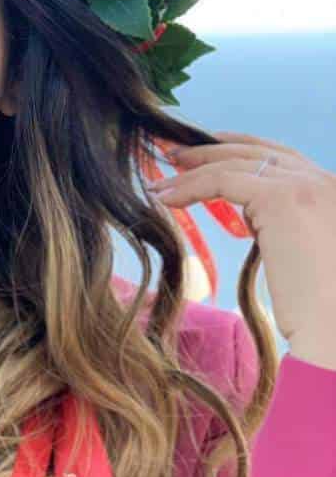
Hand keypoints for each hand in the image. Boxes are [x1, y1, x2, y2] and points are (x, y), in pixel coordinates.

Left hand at [147, 130, 335, 350]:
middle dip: (210, 150)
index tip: (205, 154)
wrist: (332, 328)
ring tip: (159, 184)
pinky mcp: (280, 198)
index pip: (281, 156)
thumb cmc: (317, 308)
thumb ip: (284, 223)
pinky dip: (189, 186)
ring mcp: (304, 185)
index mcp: (333, 188)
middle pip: (255, 151)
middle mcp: (323, 179)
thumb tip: (252, 215)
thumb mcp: (304, 250)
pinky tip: (166, 199)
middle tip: (174, 156)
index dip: (239, 148)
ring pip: (233, 165)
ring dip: (190, 172)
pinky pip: (221, 180)